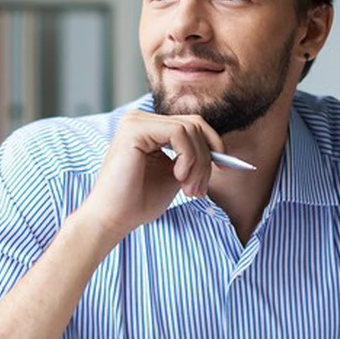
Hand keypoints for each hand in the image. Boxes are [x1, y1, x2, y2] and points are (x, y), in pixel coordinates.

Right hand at [76, 110, 223, 240]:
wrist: (113, 219)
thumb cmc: (139, 202)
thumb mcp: (175, 175)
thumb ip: (192, 158)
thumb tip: (221, 151)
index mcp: (149, 128)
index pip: (192, 124)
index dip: (213, 143)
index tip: (226, 167)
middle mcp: (140, 119)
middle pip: (194, 125)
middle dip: (207, 159)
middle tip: (199, 189)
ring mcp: (136, 121)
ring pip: (190, 129)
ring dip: (198, 163)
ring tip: (190, 189)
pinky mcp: (134, 129)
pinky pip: (179, 133)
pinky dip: (187, 158)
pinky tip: (177, 177)